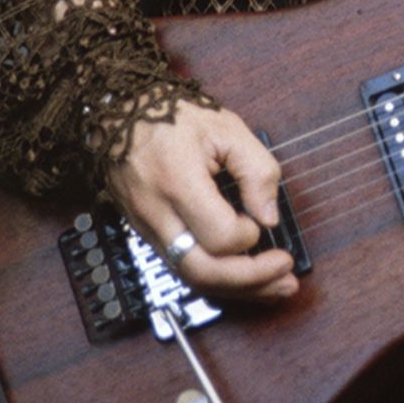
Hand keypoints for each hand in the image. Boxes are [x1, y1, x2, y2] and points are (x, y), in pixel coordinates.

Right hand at [106, 100, 297, 301]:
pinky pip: (180, 266)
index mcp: (177, 182)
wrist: (117, 114)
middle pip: (202, 271)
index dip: (249, 235)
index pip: (219, 236)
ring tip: (275, 285)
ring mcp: (146, 227)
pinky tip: (243, 276)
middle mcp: (157, 213)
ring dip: (237, 288)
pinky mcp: (145, 233)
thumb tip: (269, 217)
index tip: (260, 219)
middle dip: (250, 281)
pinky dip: (216, 277)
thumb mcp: (225, 128)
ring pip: (191, 277)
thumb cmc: (170, 117)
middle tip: (286, 274)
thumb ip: (257, 170)